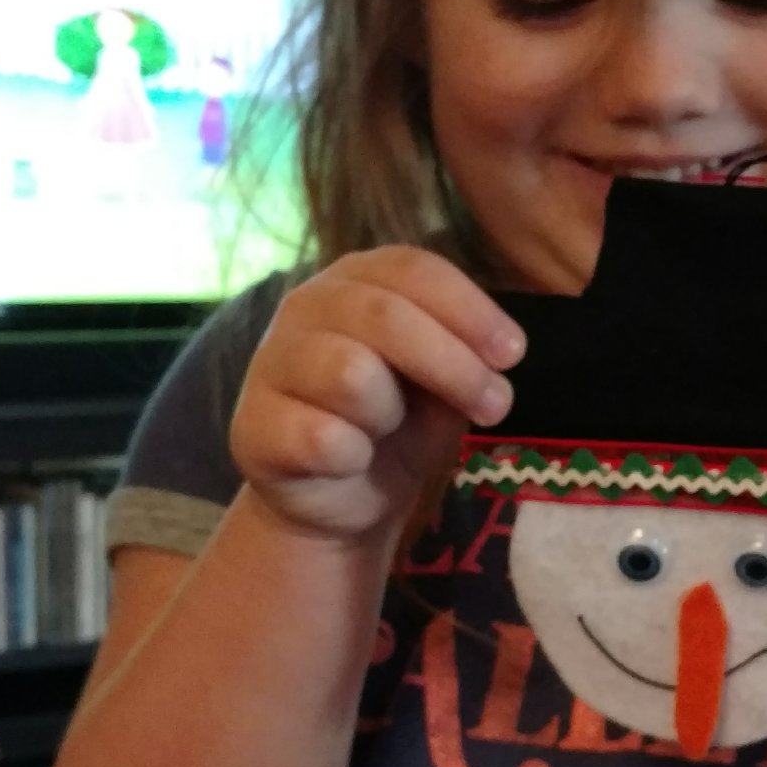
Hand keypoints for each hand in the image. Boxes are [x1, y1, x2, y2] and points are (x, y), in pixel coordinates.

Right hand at [230, 247, 522, 546]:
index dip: (470, 309)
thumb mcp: (442, 378)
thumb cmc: (397, 423)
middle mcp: (306, 305)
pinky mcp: (254, 425)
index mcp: (356, 278)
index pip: (413, 269)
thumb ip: (462, 351)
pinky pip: (324, 437)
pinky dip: (355, 456)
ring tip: (388, 430)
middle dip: (454, 365)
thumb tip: (500, 352)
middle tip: (494, 406)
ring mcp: (272, 362)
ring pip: (352, 374)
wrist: (339, 497)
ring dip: (391, 412)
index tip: (513, 354)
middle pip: (387, 317)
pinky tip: (352, 461)